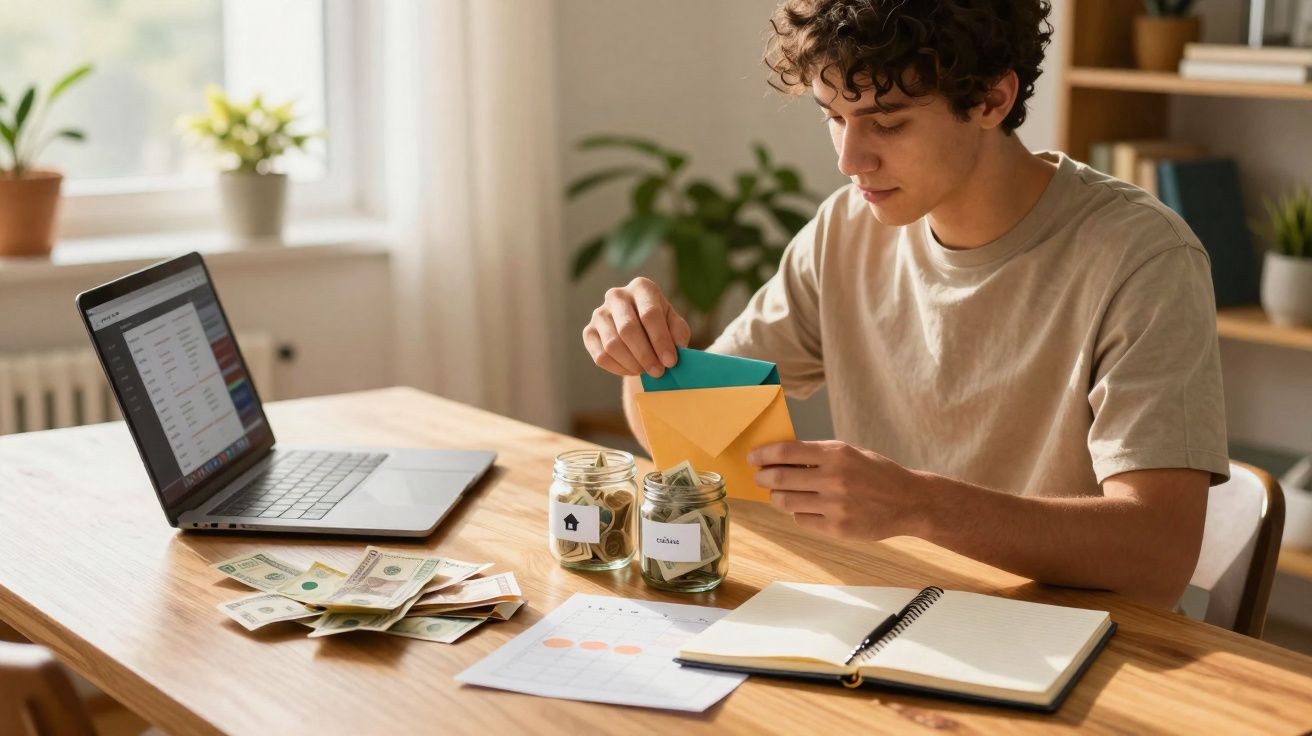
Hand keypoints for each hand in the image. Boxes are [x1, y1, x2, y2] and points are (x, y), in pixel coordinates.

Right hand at [582, 277, 690, 377]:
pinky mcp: (589, 332)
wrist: (639, 330)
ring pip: (612, 345)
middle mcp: (617, 295)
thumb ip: (678, 333)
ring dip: (632, 364)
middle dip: (645, 355)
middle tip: (658, 372)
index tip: (671, 362)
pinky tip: (632, 370)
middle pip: (628, 329)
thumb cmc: (660, 326)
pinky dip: (618, 368)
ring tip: (646, 371)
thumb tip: (676, 347)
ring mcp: (599, 313)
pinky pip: (601, 356)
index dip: (661, 340)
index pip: (650, 314)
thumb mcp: (675, 325)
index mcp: (641, 287)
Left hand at [748, 440, 926, 540]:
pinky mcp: (837, 528)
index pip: (786, 452)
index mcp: (836, 454)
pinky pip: (801, 520)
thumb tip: (779, 458)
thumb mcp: (850, 453)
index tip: (752, 457)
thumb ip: (818, 455)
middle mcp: (833, 479)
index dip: (763, 454)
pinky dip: (798, 513)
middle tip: (759, 477)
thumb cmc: (877, 473)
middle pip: (779, 479)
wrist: (909, 502)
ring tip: (779, 493)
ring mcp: (835, 506)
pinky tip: (805, 507)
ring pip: (786, 502)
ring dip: (776, 497)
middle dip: (762, 477)